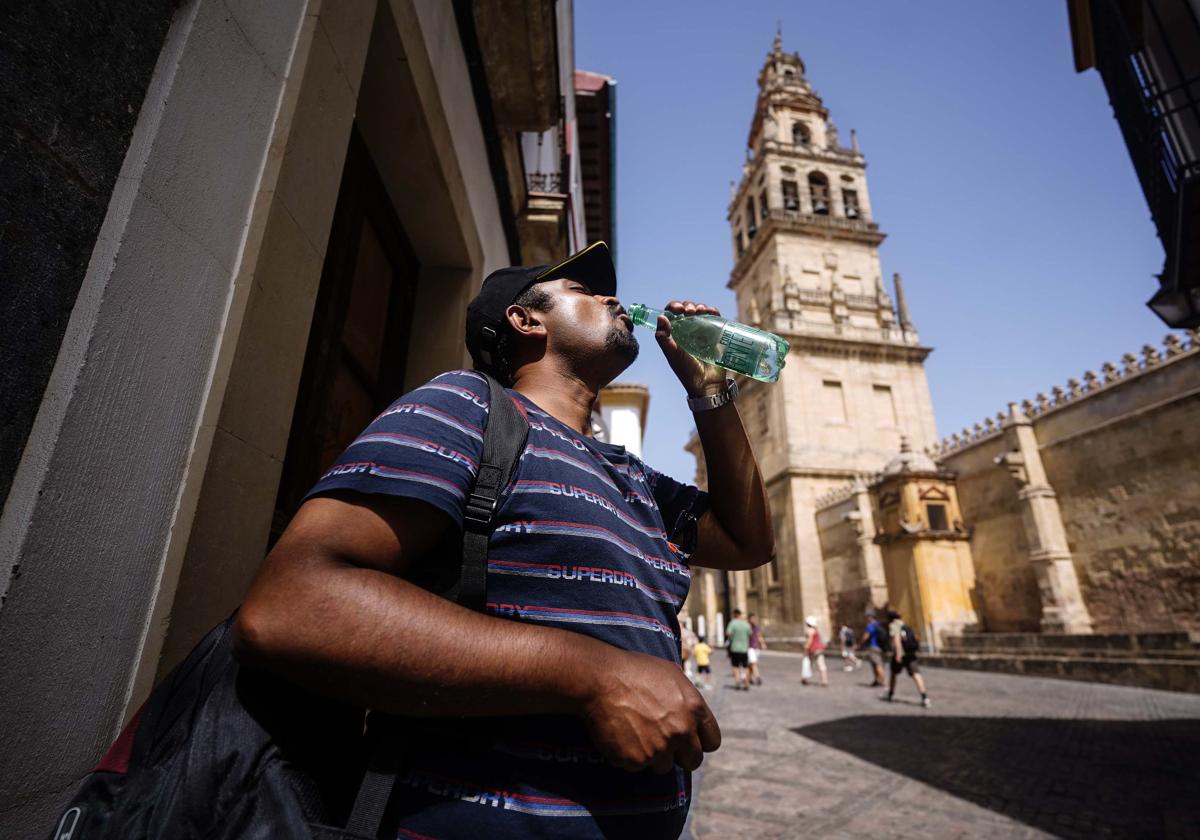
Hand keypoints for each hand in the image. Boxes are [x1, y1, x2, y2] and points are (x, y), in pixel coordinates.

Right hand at [582, 648, 721, 772]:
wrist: (600, 679)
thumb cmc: (633, 670)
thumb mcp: (671, 674)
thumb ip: (687, 698)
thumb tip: (692, 714)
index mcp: (694, 709)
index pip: (712, 741)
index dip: (700, 741)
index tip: (689, 740)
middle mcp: (681, 732)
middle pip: (693, 761)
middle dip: (680, 754)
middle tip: (663, 743)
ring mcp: (659, 749)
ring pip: (664, 766)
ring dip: (653, 755)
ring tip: (636, 733)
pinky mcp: (636, 760)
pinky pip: (638, 766)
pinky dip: (630, 756)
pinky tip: (621, 736)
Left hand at [655, 300, 728, 397]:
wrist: (707, 383)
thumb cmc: (687, 371)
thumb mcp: (672, 355)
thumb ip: (664, 338)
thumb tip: (661, 317)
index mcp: (675, 333)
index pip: (672, 314)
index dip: (674, 307)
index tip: (677, 309)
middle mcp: (688, 329)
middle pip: (686, 309)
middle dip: (687, 305)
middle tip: (689, 312)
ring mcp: (702, 330)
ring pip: (700, 310)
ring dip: (699, 306)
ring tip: (700, 311)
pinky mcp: (716, 332)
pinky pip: (714, 317)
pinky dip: (712, 310)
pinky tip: (710, 312)